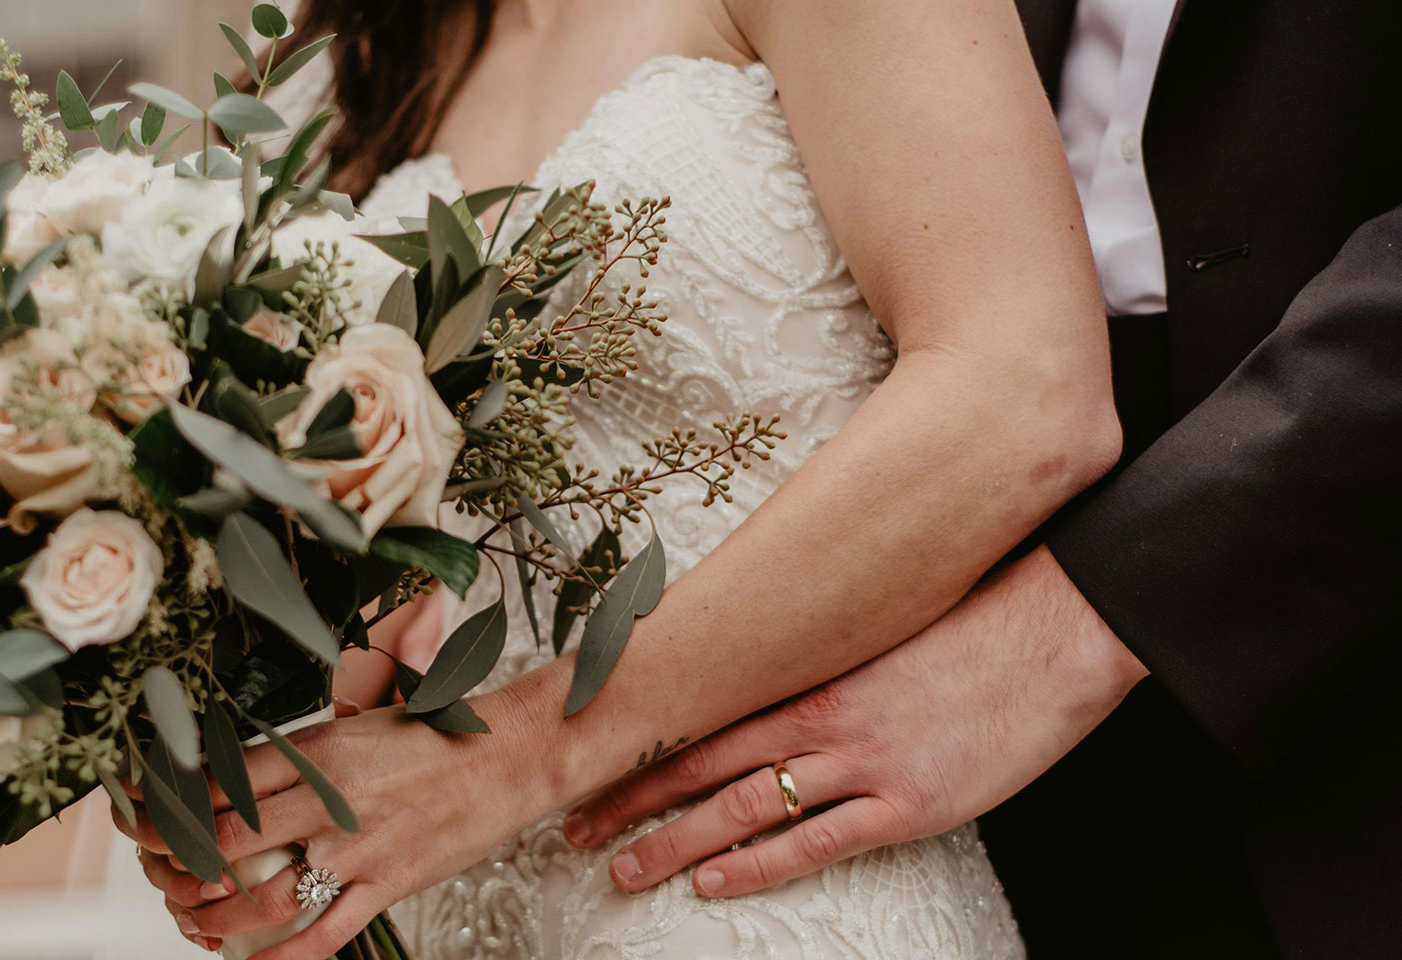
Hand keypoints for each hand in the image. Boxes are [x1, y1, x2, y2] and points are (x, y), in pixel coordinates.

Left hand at [115, 698, 543, 959]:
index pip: (222, 781)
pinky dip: (280, 958)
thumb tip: (243, 773)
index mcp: (319, 748)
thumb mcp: (359, 722)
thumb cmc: (438, 735)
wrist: (511, 754)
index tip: (146, 816)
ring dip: (215, 917)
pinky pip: (323, 935)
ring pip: (264, 897)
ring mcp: (359, 848)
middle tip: (159, 873)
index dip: (173, 804)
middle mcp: (331, 798)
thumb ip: (303, 751)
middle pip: (228, 841)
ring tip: (192, 920)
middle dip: (179, 865)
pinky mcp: (389, 884)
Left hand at [562, 545, 1147, 897]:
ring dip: (674, 841)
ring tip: (622, 866)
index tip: (592, 759)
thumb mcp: (881, 628)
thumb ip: (823, 656)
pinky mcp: (906, 803)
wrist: (1052, 632)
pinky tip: (711, 883)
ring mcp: (861, 762)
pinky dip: (755, 867)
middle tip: (575, 825)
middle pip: (702, 763)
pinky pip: (814, 843)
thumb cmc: (970, 623)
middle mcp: (820, 716)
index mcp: (810, 669)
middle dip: (633, 798)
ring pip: (742, 808)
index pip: (703, 713)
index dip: (642, 742)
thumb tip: (771, 666)